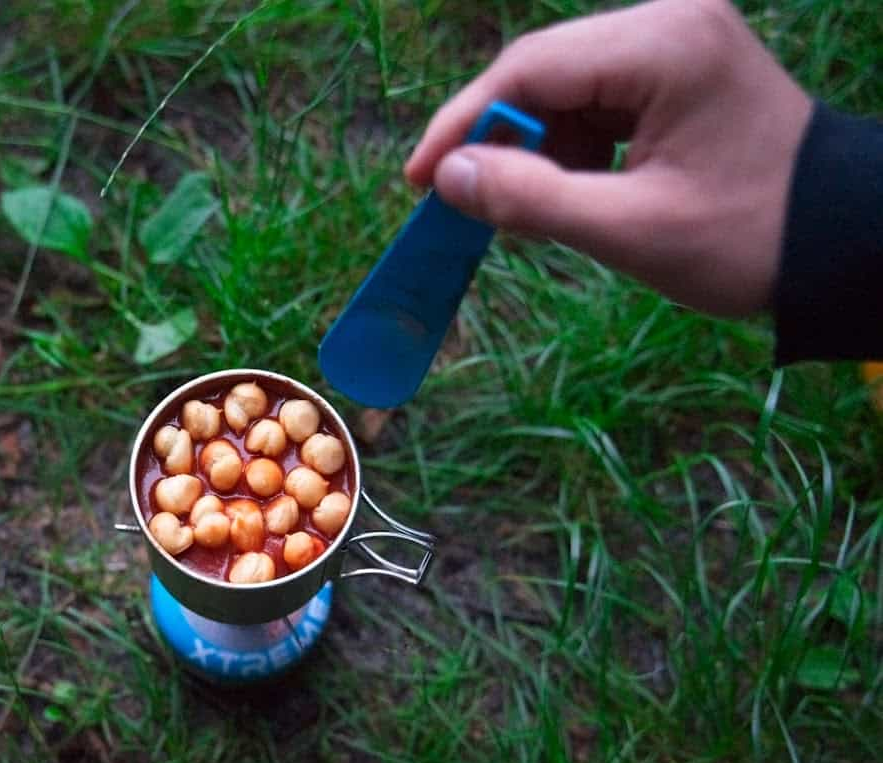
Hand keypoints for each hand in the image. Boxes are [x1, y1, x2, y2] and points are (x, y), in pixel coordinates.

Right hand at [403, 0, 811, 315]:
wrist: (844, 244)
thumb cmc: (749, 239)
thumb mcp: (631, 229)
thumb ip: (530, 199)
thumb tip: (445, 177)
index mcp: (664, 45)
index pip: (528, 71)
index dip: (462, 125)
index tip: (419, 180)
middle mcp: (670, 20)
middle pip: (543, 71)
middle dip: (496, 139)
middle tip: (454, 199)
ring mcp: (679, 39)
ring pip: (565, 87)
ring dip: (535, 148)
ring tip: (527, 210)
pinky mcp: (682, 67)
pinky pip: (599, 99)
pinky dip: (572, 147)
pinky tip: (570, 192)